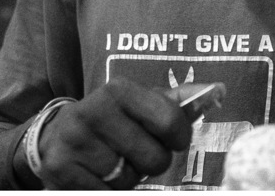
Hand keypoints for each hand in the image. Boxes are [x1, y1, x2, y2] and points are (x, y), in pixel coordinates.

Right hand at [35, 79, 201, 189]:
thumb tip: (218, 90)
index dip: (179, 137)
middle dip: (152, 162)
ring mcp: (75, 140)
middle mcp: (94, 109)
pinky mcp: (61, 169)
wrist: (56, 136)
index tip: (172, 139)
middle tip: (136, 151)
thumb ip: (178, 100)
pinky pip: (105, 193)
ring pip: (129, 179)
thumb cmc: (114, 118)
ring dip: (129, 177)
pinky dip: (107, 189)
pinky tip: (97, 172)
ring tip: (114, 159)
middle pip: (154, 159)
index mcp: (119, 88)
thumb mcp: (142, 102)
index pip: (170, 121)